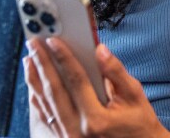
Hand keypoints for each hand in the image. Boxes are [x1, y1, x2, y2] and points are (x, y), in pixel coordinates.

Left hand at [25, 37, 169, 137]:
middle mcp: (77, 130)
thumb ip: (115, 71)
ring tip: (30, 59)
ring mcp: (68, 137)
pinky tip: (34, 84)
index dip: (64, 58)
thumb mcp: (134, 95)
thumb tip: (100, 50)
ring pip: (46, 104)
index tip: (53, 40)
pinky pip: (46, 116)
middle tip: (34, 43)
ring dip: (36, 79)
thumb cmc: (139, 123)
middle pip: (55, 91)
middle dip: (43, 64)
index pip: (76, 81)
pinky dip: (37, 98)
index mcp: (96, 119)